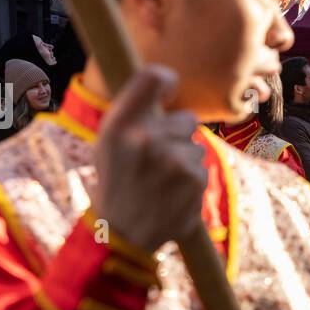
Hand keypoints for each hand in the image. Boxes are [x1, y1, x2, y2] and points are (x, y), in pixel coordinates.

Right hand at [90, 65, 204, 253]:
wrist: (123, 232)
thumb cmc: (117, 181)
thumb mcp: (108, 141)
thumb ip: (134, 112)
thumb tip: (166, 82)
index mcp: (121, 124)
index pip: (153, 77)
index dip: (167, 81)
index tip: (168, 93)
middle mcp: (147, 137)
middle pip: (187, 118)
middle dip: (177, 134)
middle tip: (157, 157)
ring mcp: (174, 159)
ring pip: (196, 145)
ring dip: (184, 159)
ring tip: (161, 180)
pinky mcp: (195, 179)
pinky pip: (202, 167)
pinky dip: (191, 180)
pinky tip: (172, 193)